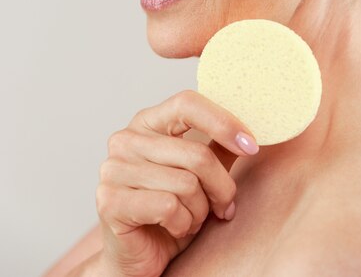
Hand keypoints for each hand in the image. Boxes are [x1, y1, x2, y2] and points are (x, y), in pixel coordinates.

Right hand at [96, 89, 258, 276]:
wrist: (137, 257)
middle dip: (221, 187)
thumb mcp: (200, 176)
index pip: (187, 103)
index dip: (223, 122)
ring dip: (200, 210)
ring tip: (190, 218)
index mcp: (148, 122)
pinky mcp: (109, 200)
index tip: (251, 145)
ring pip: (186, 183)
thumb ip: (218, 149)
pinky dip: (182, 223)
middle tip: (224, 205)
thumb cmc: (169, 212)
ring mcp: (114, 168)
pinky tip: (174, 227)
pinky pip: (168, 206)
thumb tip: (248, 132)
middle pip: (197, 153)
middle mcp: (126, 139)